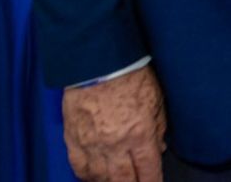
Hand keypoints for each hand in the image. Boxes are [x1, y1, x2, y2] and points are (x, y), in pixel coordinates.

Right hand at [62, 65, 166, 181]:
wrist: (97, 61)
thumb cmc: (131, 75)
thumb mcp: (156, 99)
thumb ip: (158, 126)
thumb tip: (158, 148)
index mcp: (140, 134)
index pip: (149, 170)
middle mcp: (115, 145)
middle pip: (123, 180)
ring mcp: (91, 144)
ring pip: (100, 177)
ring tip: (116, 180)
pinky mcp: (72, 138)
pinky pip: (79, 166)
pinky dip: (87, 175)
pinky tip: (93, 176)